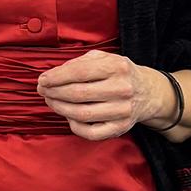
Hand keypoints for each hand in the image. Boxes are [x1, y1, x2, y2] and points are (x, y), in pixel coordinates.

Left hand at [36, 49, 173, 140]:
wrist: (148, 92)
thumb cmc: (118, 73)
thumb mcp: (104, 58)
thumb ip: (79, 62)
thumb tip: (53, 74)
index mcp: (116, 66)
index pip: (78, 72)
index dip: (56, 77)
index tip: (42, 79)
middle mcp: (122, 88)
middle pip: (77, 93)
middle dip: (54, 92)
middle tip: (43, 90)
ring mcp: (122, 110)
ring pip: (82, 114)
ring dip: (60, 108)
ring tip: (51, 100)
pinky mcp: (121, 128)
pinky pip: (91, 133)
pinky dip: (74, 126)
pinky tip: (68, 117)